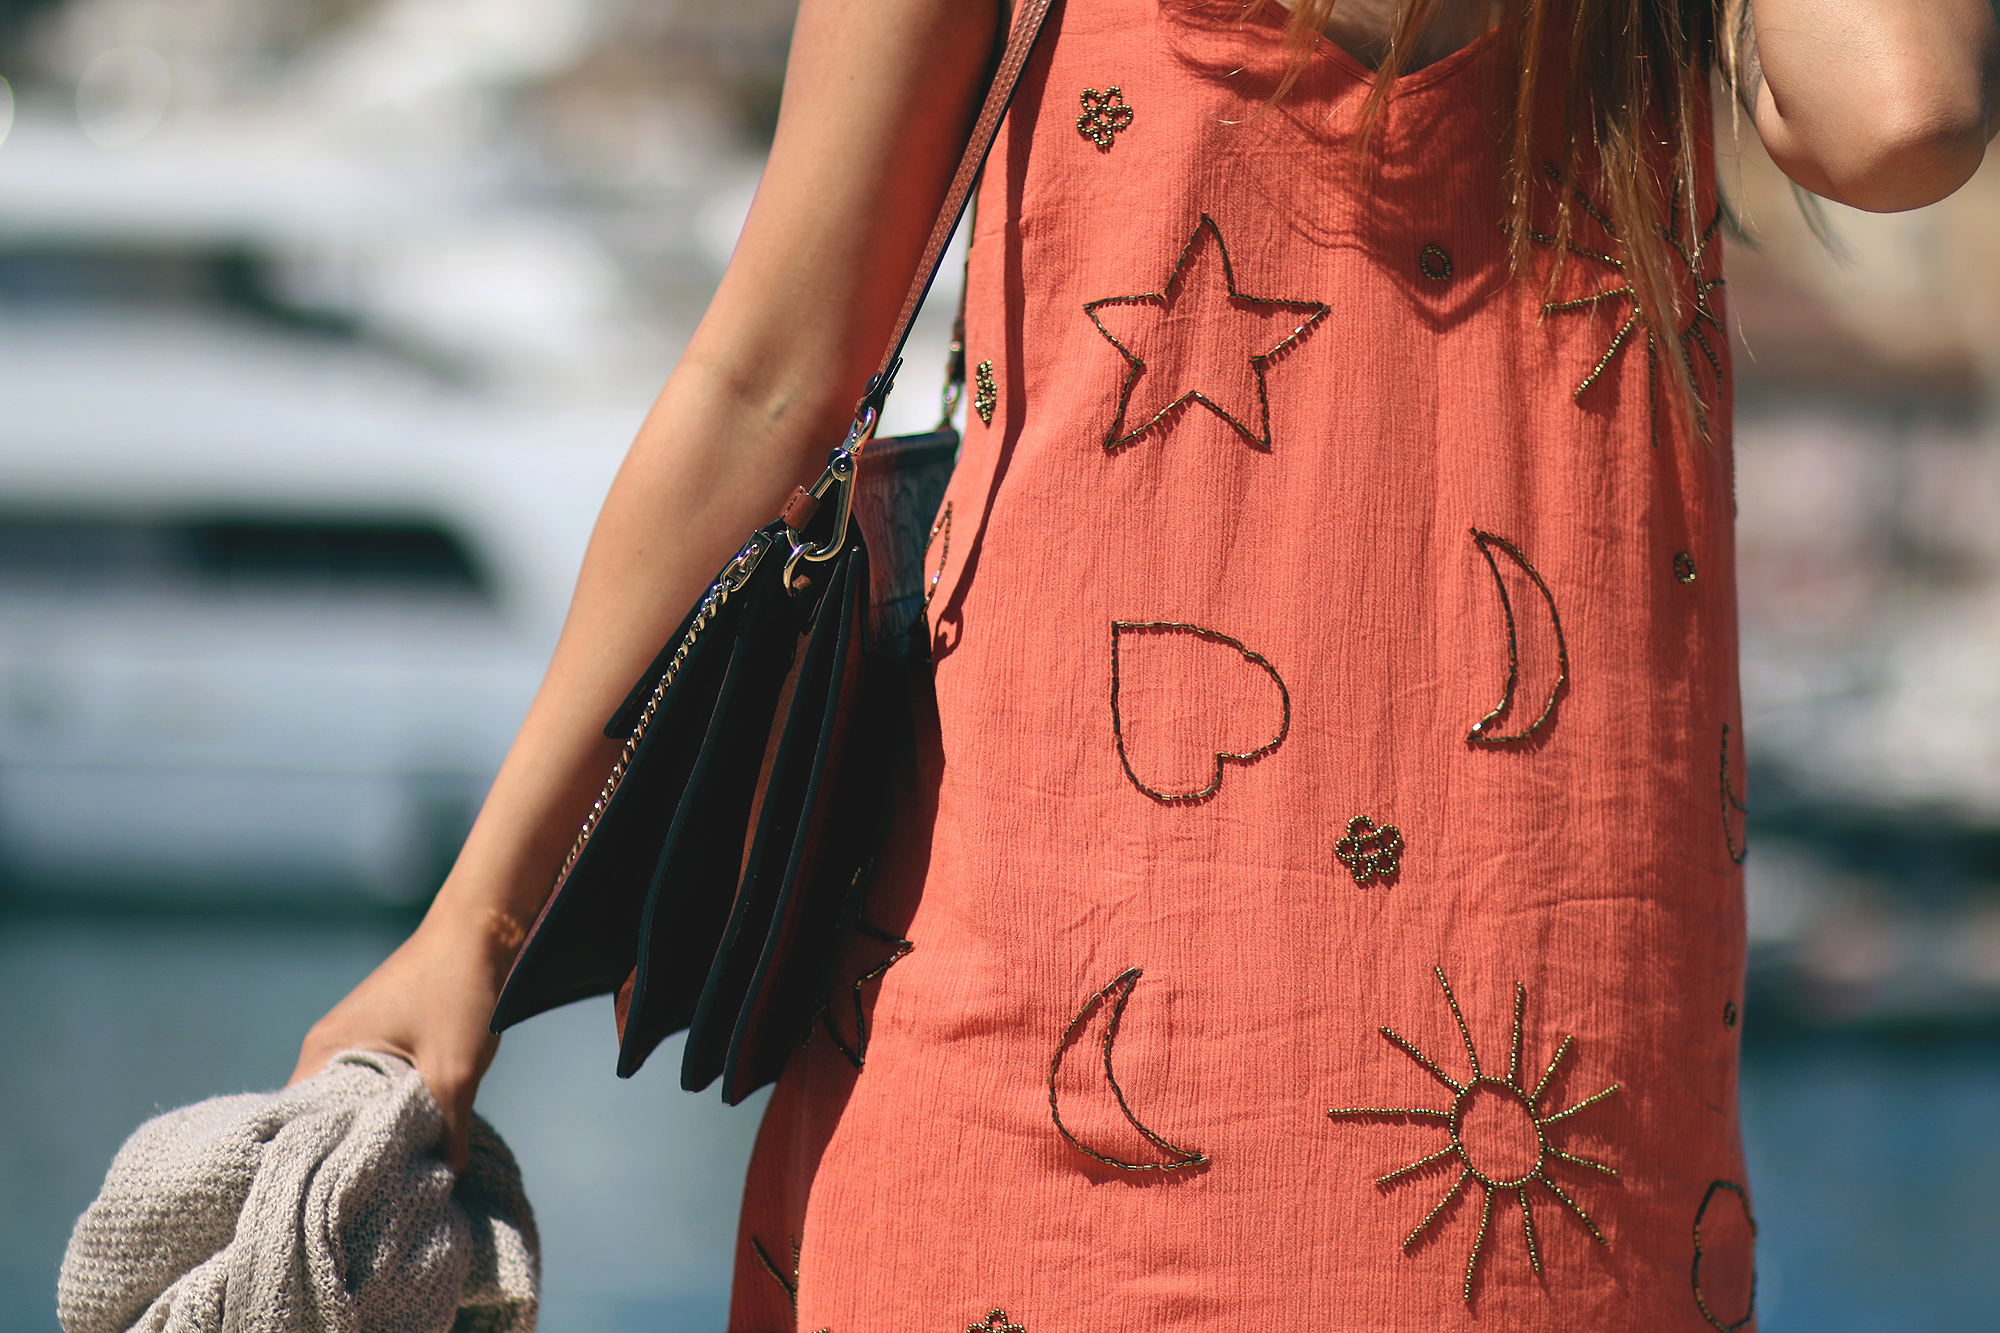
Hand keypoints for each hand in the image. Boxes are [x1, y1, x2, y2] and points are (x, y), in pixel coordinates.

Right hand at [290, 912, 508, 1172]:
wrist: (484, 926)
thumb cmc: (459, 989)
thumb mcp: (454, 1071)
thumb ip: (445, 1132)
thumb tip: (445, 1183)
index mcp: (326, 1052)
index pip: (298, 1128)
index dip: (318, 1167)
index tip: (336, 1203)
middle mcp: (327, 1047)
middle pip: (326, 1119)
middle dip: (351, 1155)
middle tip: (372, 1197)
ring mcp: (353, 1038)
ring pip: (355, 1102)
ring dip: (376, 1130)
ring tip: (394, 1173)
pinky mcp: (381, 1035)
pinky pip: (374, 1085)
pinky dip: (391, 1108)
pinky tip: (412, 1133)